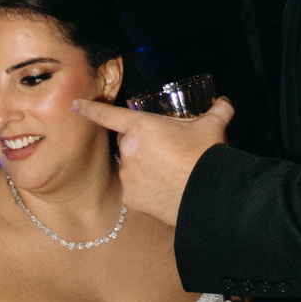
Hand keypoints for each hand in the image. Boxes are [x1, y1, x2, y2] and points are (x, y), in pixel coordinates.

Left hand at [70, 96, 233, 226]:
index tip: (75, 106)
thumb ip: (217, 111)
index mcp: (142, 127)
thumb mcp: (212, 127)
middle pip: (128, 142)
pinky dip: (144, 188)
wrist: (207, 195)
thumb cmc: (205, 157)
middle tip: (166, 151)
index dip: (90, 108)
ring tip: (168, 173)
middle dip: (142, 144)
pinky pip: (134, 188)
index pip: (108, 115)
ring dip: (143, 167)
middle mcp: (128, 150)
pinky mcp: (130, 197)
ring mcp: (127, 175)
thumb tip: (225, 104)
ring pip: (130, 166)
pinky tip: (162, 189)